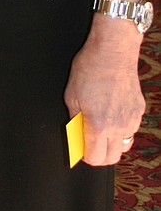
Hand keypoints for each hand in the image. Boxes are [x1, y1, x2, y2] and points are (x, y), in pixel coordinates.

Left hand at [64, 14, 144, 165]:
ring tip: (102, 128)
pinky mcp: (139, 111)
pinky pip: (131, 128)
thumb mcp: (72, 95)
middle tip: (90, 143)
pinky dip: (121, 128)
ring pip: (124, 145)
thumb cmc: (90, 69)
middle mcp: (118, 127)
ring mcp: (131, 120)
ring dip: (112, 143)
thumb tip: (77, 133)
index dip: (85, 156)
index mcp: (98, 125)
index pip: (95, 158)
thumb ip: (75, 119)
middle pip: (112, 158)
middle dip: (99, 155)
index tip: (80, 150)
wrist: (113, 52)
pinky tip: (112, 113)